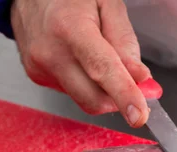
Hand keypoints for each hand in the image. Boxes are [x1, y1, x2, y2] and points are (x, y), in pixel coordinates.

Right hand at [10, 0, 150, 126]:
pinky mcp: (37, 76)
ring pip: (83, 98)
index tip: (138, 116)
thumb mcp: (107, 2)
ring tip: (101, 57)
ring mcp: (40, 68)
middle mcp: (50, 53)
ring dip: (102, 90)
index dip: (123, 95)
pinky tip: (81, 59)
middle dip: (118, 99)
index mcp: (70, 27)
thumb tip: (139, 77)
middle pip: (93, 98)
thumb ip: (124, 41)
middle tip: (137, 84)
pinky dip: (86, 83)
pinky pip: (71, 91)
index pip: (101, 70)